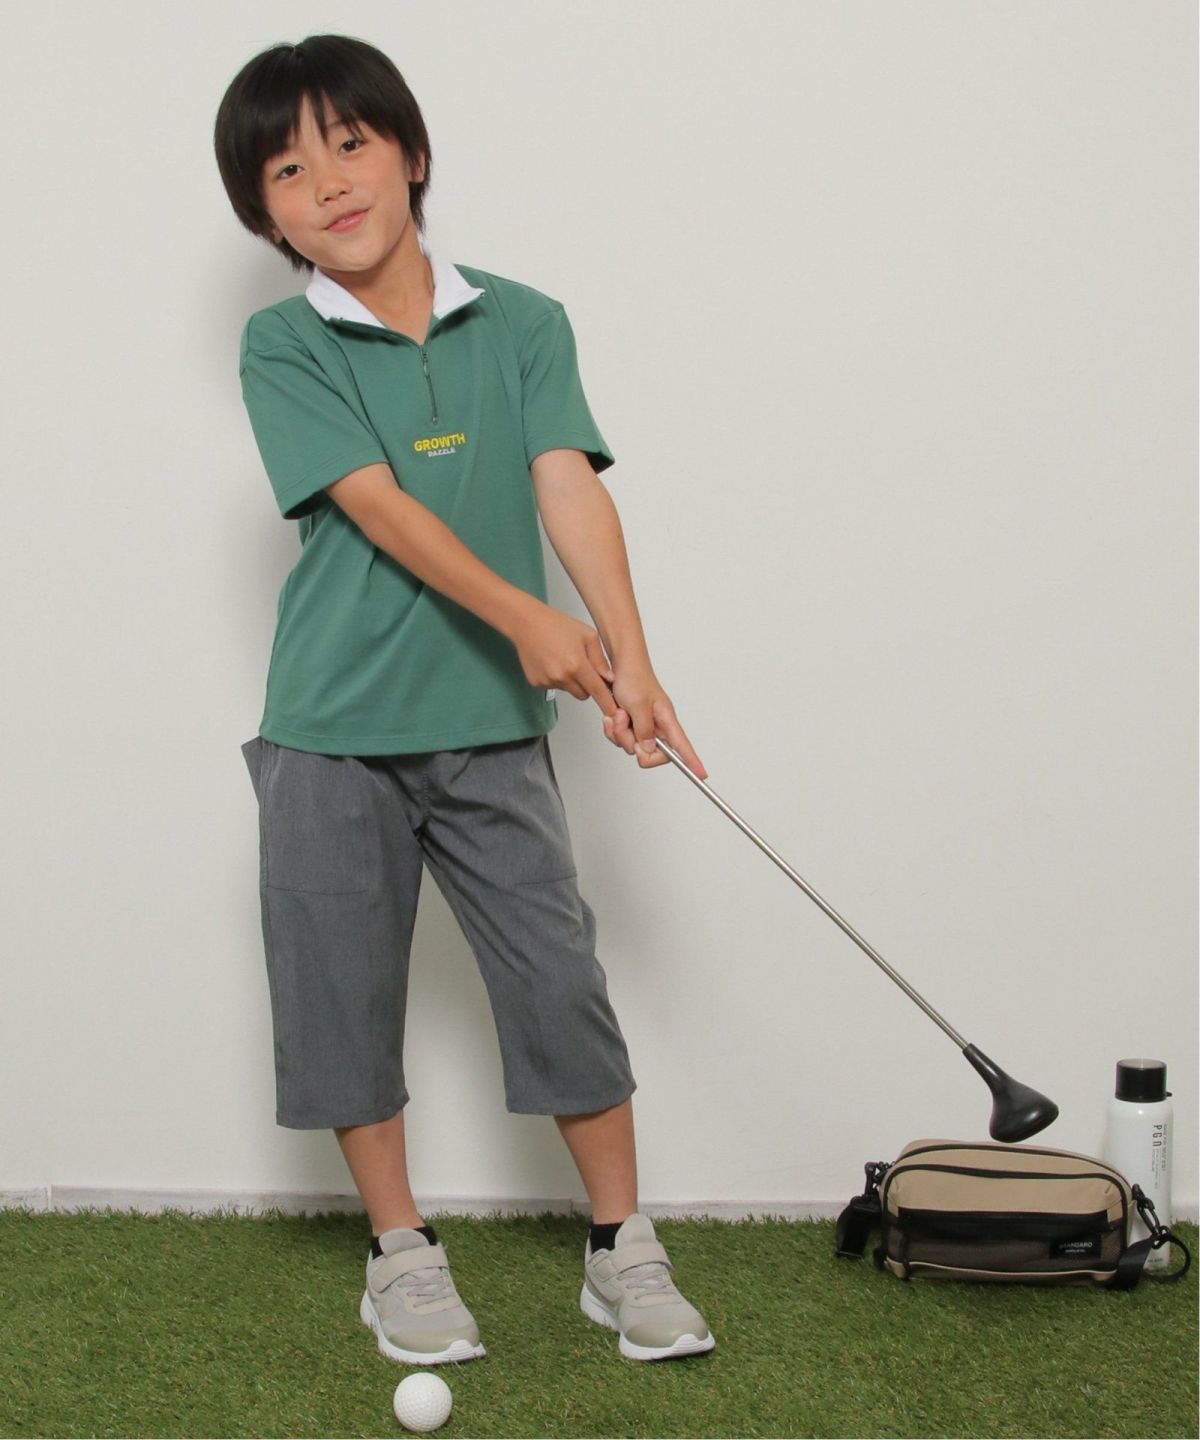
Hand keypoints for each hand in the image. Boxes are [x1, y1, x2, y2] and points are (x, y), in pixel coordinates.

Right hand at [510, 599, 617, 717]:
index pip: (597, 691)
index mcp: (577, 664)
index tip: (614, 714)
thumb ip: (600, 660)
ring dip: (571, 681)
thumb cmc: (557, 625)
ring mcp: (548, 681)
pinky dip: (557, 678)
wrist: (527, 623)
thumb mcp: (588, 636)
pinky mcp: (537, 683)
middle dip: (587, 685)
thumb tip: (609, 678)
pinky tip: (552, 661)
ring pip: (569, 690)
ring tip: (563, 659)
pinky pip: (554, 687)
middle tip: (582, 666)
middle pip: (584, 695)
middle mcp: (562, 676)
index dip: (608, 704)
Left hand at [601, 661, 707, 777]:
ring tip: (618, 713)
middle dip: (630, 742)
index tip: (702, 775)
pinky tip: (612, 715)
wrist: (620, 665)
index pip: (682, 745)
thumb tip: (649, 749)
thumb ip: (644, 729)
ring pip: (630, 747)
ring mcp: (643, 727)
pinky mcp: (631, 725)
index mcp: (666, 720)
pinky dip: (613, 729)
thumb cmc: (634, 677)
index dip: (692, 761)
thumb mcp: (638, 704)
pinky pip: (620, 739)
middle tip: (624, 722)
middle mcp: (657, 726)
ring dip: (619, 732)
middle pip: (648, 754)